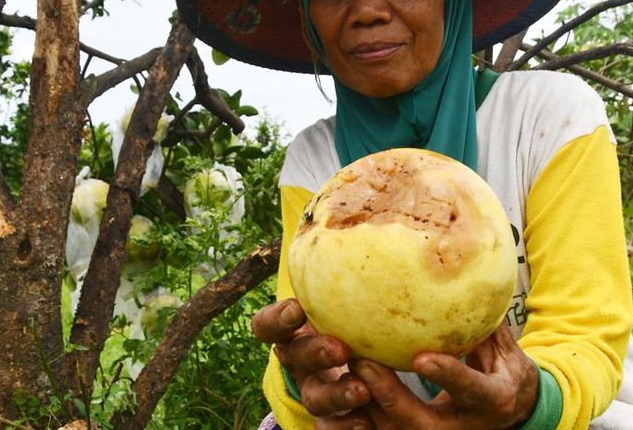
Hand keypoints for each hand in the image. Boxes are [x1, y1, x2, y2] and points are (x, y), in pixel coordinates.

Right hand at [252, 298, 372, 428]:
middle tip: (340, 350)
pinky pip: (329, 428)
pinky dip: (345, 427)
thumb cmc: (346, 321)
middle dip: (315, 353)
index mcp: (291, 332)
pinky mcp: (329, 419)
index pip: (268, 326)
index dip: (277, 320)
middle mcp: (298, 362)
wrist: (361, 360)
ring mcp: (312, 392)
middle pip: (296, 358)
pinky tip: (364, 421)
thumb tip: (350, 223)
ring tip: (361, 391)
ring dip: (337, 395)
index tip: (297, 309)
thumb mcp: (336, 306)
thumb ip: (338, 292)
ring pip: (314, 398)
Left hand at [350, 322, 538, 429]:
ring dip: (369, 405)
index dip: (446, 375)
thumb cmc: (506, 372)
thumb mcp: (506, 349)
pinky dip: (367, 412)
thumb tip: (476, 273)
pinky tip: (345, 383)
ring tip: (346, 370)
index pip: (470, 389)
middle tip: (361, 363)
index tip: (420, 356)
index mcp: (493, 399)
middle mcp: (465, 425)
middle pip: (420, 423)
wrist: (514, 412)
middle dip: (389, 395)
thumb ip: (488, 320)